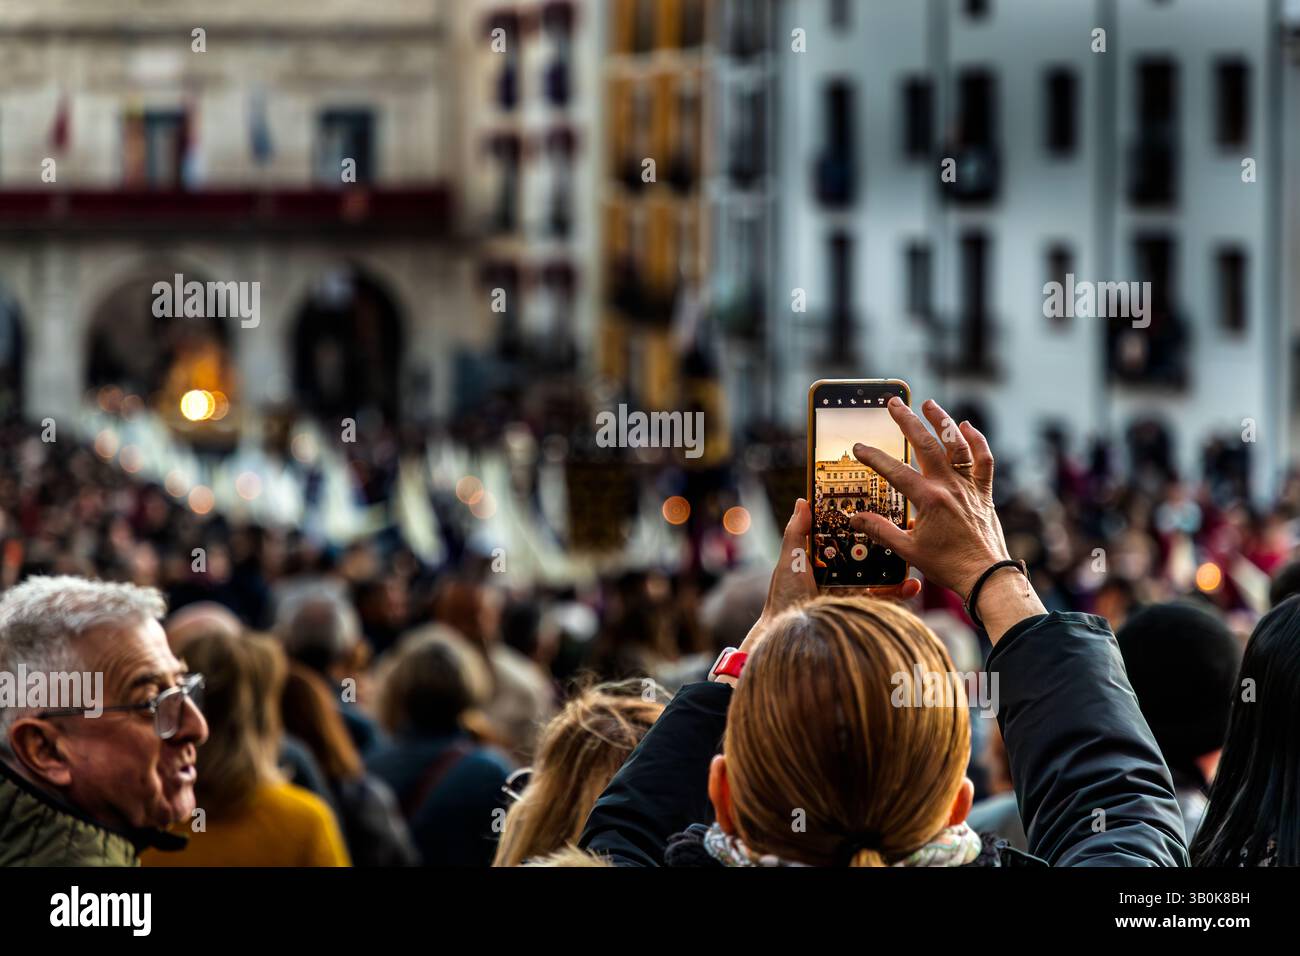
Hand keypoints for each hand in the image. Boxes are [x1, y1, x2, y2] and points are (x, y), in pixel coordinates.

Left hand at [737, 498, 920, 658]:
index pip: (845, 536)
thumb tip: (802, 502)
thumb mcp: (789, 560)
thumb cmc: (784, 597)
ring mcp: (853, 590)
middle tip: (903, 528)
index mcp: (824, 559)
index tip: (876, 508)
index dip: (859, 524)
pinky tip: (911, 585)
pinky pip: (885, 597)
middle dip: (886, 541)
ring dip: (899, 565)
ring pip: (881, 574)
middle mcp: (841, 573)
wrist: (790, 635)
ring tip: (912, 556)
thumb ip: (796, 532)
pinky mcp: (862, 607)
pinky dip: (901, 591)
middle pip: (868, 553)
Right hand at [849, 397, 1010, 598]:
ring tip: (929, 404)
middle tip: (894, 403)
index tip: (859, 447)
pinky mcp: (983, 492)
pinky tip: (966, 427)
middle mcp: (950, 487)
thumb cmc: (948, 566)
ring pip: (957, 446)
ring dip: (943, 422)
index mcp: (929, 500)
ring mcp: (969, 487)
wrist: (986, 576)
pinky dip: (977, 442)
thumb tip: (856, 518)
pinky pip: (983, 461)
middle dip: (907, 421)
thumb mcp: (908, 550)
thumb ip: (881, 531)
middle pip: (926, 445)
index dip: (874, 457)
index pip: (895, 471)